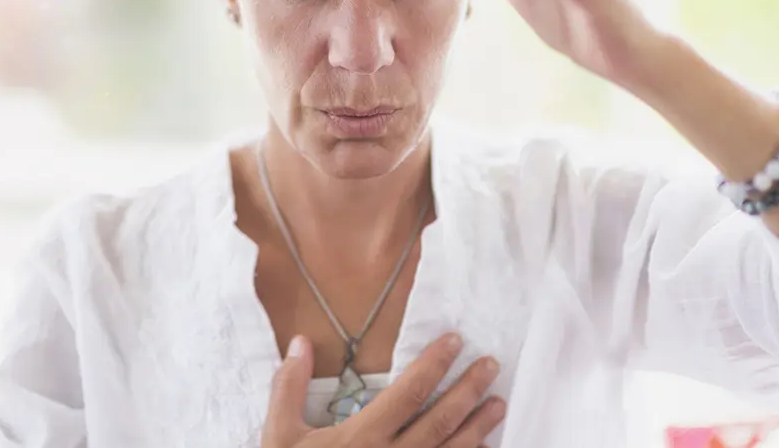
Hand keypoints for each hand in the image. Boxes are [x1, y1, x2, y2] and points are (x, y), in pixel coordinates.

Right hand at [262, 333, 505, 447]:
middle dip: (468, 390)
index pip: (409, 392)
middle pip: (440, 420)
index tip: (456, 341)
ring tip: (499, 405)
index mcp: (362, 438)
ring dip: (479, 428)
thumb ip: (288, 389)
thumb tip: (300, 342)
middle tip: (491, 366)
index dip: (435, 364)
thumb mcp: (280, 437)